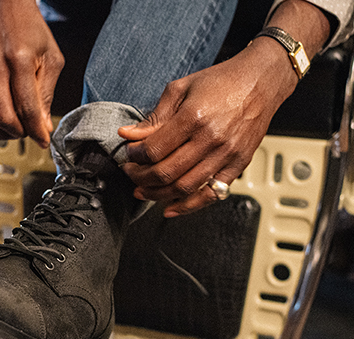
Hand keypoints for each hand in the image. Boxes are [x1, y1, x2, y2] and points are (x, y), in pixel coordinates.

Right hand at [0, 0, 63, 148]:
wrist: (2, 4)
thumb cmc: (29, 29)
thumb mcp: (50, 57)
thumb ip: (46, 93)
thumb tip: (42, 126)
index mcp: (18, 59)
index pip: (27, 107)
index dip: (37, 130)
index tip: (44, 140)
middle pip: (2, 116)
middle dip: (18, 132)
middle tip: (27, 132)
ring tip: (10, 131)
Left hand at [118, 40, 297, 216]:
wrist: (261, 80)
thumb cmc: (222, 81)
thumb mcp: (180, 89)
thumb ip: (154, 116)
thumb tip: (128, 134)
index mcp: (194, 117)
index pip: (154, 149)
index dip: (135, 156)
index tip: (129, 153)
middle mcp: (211, 139)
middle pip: (166, 172)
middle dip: (140, 177)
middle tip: (131, 173)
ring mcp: (227, 154)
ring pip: (184, 187)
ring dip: (157, 194)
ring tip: (143, 190)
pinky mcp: (238, 165)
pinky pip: (211, 194)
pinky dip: (189, 206)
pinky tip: (171, 208)